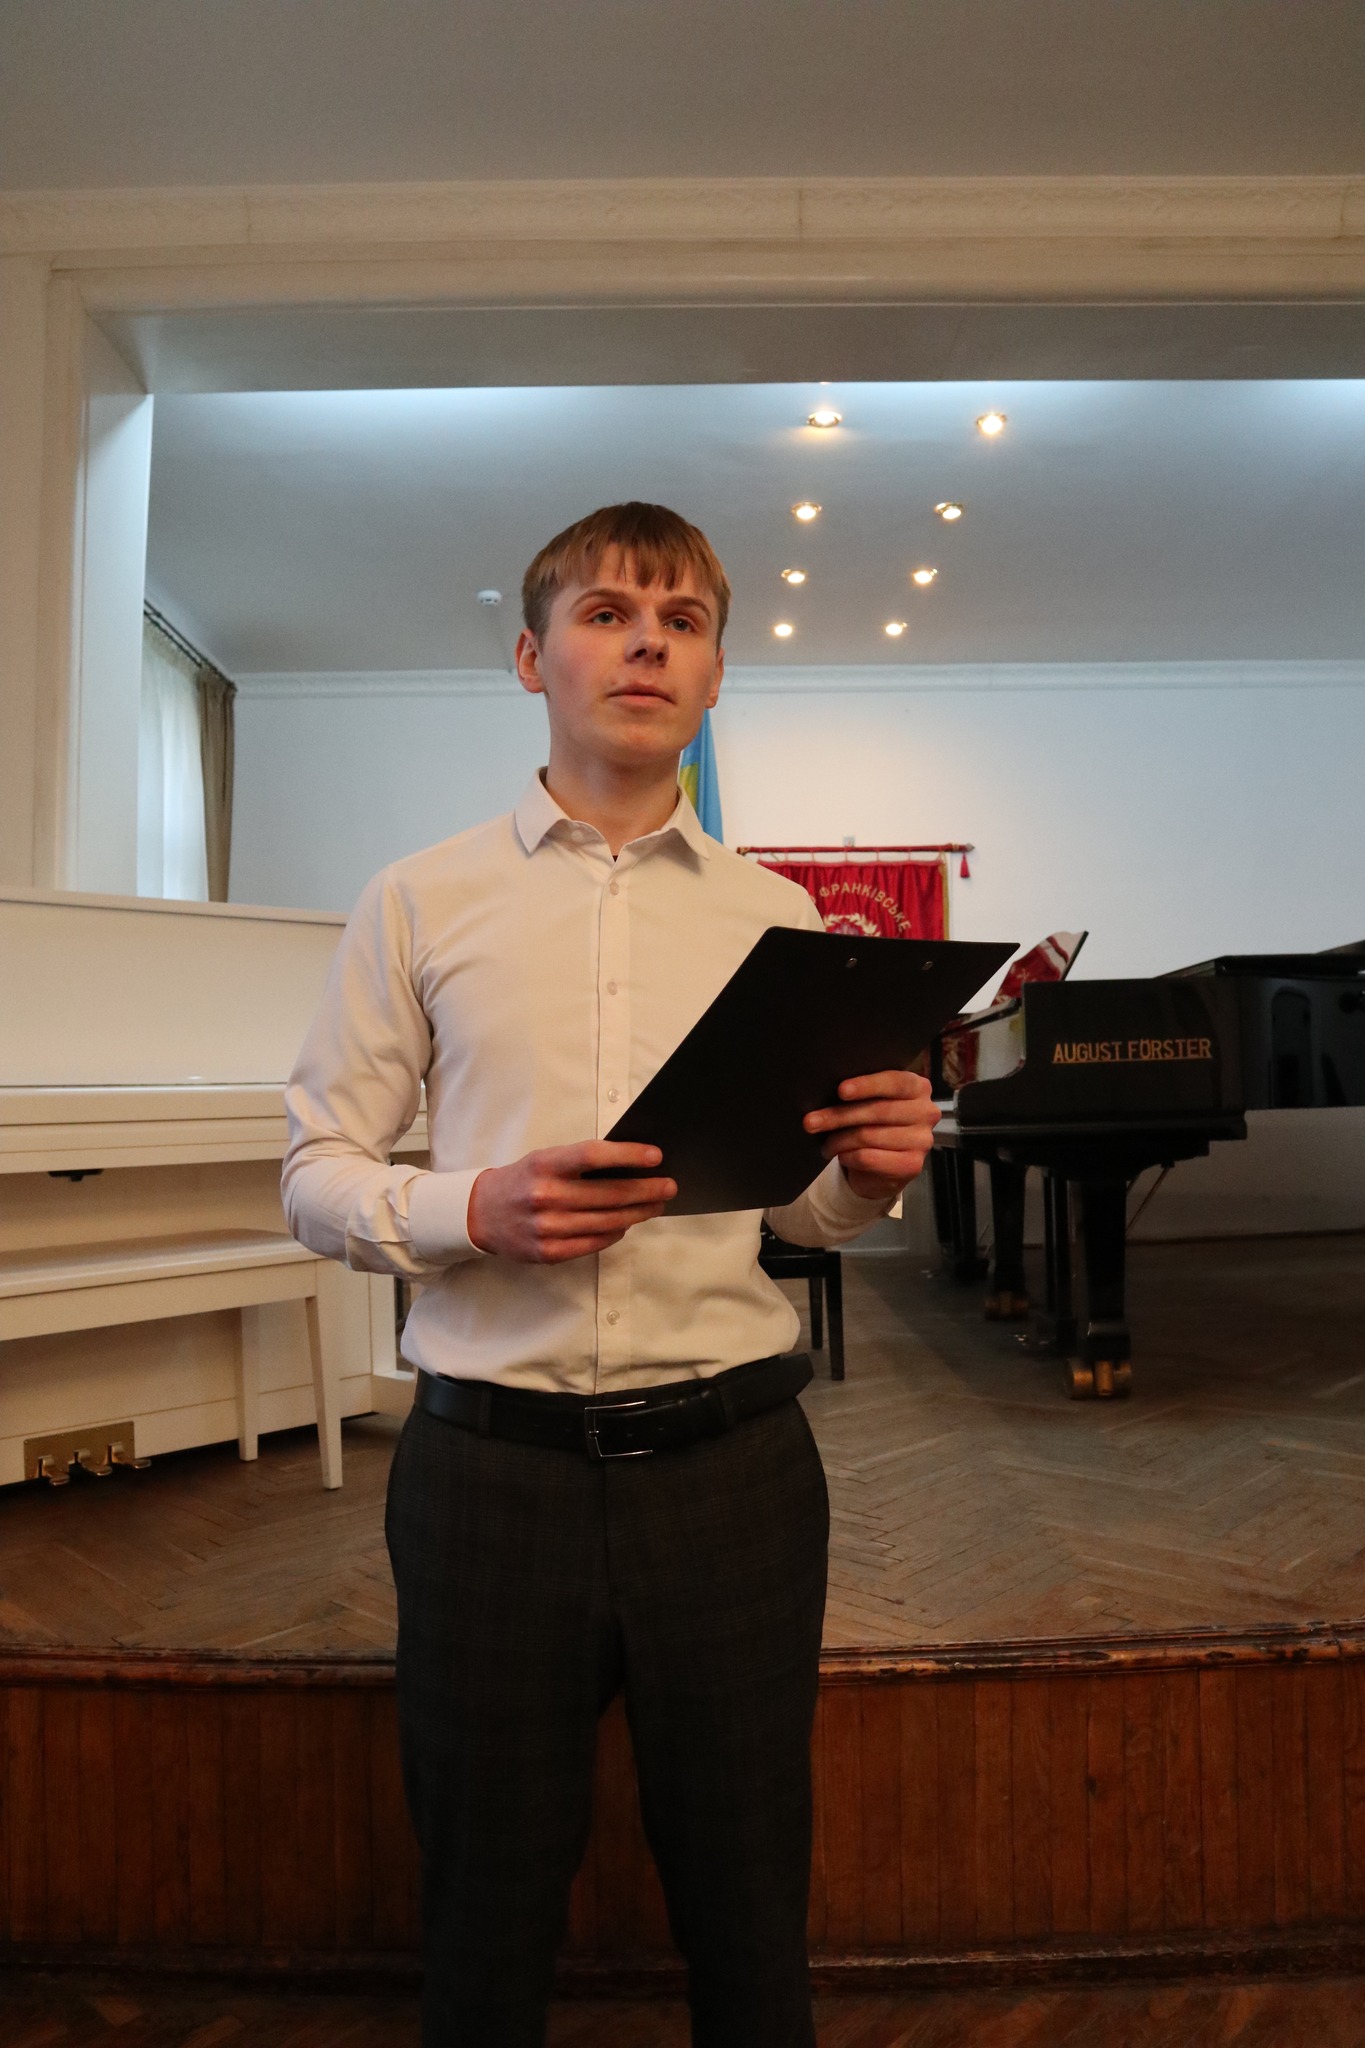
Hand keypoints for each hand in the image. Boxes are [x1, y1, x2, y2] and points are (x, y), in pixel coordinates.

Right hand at [466, 1141, 675, 1262]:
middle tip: (669, 1186)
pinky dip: (614, 1233)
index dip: (627, 1155)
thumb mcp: (544, 1159)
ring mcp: (546, 1228)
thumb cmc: (522, 1180)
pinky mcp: (548, 1253)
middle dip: (646, 1190)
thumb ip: (579, 1162)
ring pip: (606, 1222)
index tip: (655, 1156)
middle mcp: (545, 1196)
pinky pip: (593, 1244)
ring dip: (637, 1214)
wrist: (480, 1214)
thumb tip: (629, 1166)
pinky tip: (626, 1224)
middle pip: (608, 1194)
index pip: (591, 1156)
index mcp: (544, 1165)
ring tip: (655, 1205)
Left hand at [803, 1070, 940, 1200]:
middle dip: (839, 1115)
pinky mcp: (912, 1165)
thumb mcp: (872, 1102)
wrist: (885, 1166)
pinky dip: (848, 1156)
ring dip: (839, 1140)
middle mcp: (926, 1112)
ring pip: (869, 1136)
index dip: (867, 1085)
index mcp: (918, 1088)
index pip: (895, 1082)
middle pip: (877, 1110)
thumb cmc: (875, 1124)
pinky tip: (840, 1155)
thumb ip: (863, 1092)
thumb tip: (830, 1089)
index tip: (841, 1090)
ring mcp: (922, 1141)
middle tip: (810, 1121)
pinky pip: (869, 1157)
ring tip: (825, 1143)